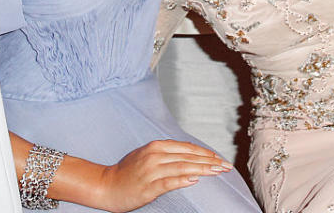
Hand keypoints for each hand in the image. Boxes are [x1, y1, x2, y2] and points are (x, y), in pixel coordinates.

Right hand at [97, 140, 232, 211]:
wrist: (106, 185)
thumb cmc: (128, 172)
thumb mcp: (147, 156)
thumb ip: (168, 154)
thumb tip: (190, 155)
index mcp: (156, 147)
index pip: (187, 148)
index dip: (205, 153)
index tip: (219, 158)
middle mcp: (155, 155)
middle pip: (188, 157)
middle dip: (209, 161)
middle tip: (226, 166)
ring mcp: (151, 170)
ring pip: (182, 168)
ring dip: (202, 169)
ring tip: (217, 171)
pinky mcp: (148, 186)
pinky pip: (168, 182)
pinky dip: (182, 180)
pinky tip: (195, 180)